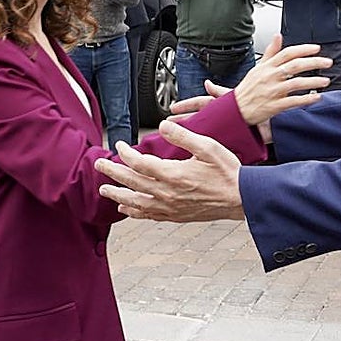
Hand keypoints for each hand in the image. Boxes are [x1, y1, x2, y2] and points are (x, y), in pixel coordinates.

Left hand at [95, 126, 244, 221]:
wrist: (241, 199)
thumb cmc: (227, 172)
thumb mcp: (208, 147)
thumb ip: (183, 136)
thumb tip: (163, 125)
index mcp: (173, 174)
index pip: (139, 163)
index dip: (125, 153)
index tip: (120, 145)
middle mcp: (167, 193)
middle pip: (132, 182)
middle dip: (112, 172)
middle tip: (98, 164)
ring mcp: (170, 207)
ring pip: (135, 201)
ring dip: (117, 194)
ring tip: (104, 190)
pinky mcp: (175, 215)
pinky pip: (148, 215)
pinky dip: (134, 211)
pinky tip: (126, 208)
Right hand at [170, 80, 273, 140]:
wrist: (277, 125)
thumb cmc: (262, 109)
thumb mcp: (237, 97)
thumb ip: (222, 92)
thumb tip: (207, 83)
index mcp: (224, 105)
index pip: (200, 103)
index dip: (186, 105)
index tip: (173, 108)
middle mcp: (224, 117)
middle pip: (199, 117)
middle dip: (183, 120)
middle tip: (168, 124)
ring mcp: (228, 128)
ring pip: (206, 130)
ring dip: (192, 133)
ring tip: (177, 139)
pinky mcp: (233, 140)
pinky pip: (217, 143)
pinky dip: (206, 146)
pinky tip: (196, 151)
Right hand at [231, 35, 330, 124]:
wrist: (236, 109)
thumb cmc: (248, 89)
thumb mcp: (257, 67)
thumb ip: (270, 52)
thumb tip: (278, 36)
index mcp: (267, 67)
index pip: (287, 53)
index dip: (303, 49)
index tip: (317, 49)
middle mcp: (270, 77)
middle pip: (295, 66)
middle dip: (313, 63)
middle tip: (328, 62)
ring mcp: (272, 91)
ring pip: (296, 83)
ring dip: (313, 81)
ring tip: (325, 81)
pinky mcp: (274, 106)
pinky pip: (293, 101)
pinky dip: (306, 99)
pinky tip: (316, 97)